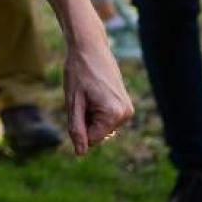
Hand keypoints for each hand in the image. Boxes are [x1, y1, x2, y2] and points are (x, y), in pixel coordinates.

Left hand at [64, 34, 133, 154]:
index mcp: (113, 115)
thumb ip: (77, 129)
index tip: (77, 105)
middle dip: (85, 121)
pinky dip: (96, 110)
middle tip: (82, 97)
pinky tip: (94, 92)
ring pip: (101, 126)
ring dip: (90, 115)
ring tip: (88, 93)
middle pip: (98, 134)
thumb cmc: (78, 72)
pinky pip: (106, 118)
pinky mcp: (126, 105)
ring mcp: (128, 110)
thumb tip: (80, 153)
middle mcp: (125, 115)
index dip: (78, 126)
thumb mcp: (73, 102)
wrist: (90, 48)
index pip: (92, 139)